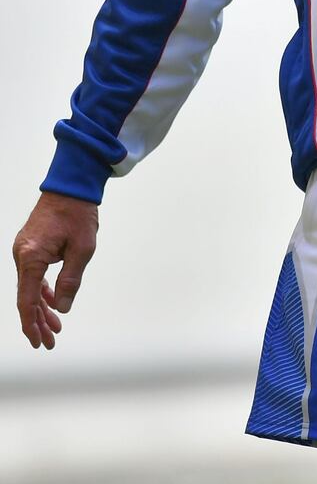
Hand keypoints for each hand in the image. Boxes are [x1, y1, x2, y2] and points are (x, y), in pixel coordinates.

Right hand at [13, 192, 98, 348]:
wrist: (71, 185)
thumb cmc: (78, 214)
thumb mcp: (82, 249)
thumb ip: (70, 280)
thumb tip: (62, 308)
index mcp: (31, 256)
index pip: (27, 300)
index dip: (32, 324)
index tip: (38, 342)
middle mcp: (22, 254)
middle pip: (26, 297)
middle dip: (37, 321)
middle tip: (50, 342)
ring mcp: (24, 249)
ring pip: (29, 287)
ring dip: (41, 307)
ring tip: (55, 327)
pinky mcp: (31, 246)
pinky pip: (33, 274)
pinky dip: (41, 290)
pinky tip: (51, 302)